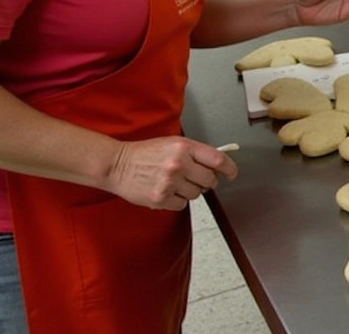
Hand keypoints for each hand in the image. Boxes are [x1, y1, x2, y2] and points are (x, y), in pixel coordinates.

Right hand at [106, 137, 237, 210]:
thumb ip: (196, 153)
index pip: (218, 160)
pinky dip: (177, 200)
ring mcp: (169, 182)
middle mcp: (179, 164)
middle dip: (207, 181)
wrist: (116, 164)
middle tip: (195, 178)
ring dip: (190, 191)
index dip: (229, 169)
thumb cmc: (145, 153)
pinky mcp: (160, 198)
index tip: (232, 174)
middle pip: (210, 180)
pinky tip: (165, 191)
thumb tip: (219, 165)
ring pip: (196, 194)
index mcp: (184, 147)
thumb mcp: (173, 144)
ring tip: (174, 182)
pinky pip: (182, 205)